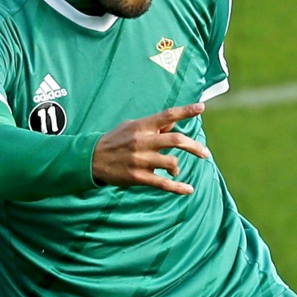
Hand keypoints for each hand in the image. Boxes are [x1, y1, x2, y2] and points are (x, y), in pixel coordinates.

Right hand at [91, 103, 210, 193]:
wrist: (92, 159)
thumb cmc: (116, 140)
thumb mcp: (131, 126)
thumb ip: (153, 125)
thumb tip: (174, 122)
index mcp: (142, 126)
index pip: (167, 115)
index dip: (186, 111)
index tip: (201, 107)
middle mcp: (143, 141)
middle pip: (176, 140)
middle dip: (194, 147)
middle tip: (205, 153)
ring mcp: (141, 160)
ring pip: (172, 163)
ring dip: (178, 167)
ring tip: (176, 171)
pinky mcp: (138, 177)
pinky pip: (163, 184)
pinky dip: (178, 187)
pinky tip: (189, 189)